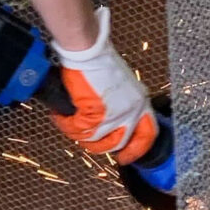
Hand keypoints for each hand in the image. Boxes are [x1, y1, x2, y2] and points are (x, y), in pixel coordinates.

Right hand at [49, 7, 158, 165]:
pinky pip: (78, 130)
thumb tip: (109, 120)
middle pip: (117, 142)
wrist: (88, 52)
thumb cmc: (100, 61)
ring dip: (78, 132)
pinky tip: (61, 116)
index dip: (136, 150)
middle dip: (100, 145)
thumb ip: (121, 104)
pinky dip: (66, 124)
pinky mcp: (95, 115)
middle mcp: (130, 112)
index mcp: (140, 103)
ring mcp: (113, 116)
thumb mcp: (122, 85)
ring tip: (69, 121)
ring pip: (93, 139)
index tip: (125, 157)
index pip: (148, 135)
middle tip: (88, 139)